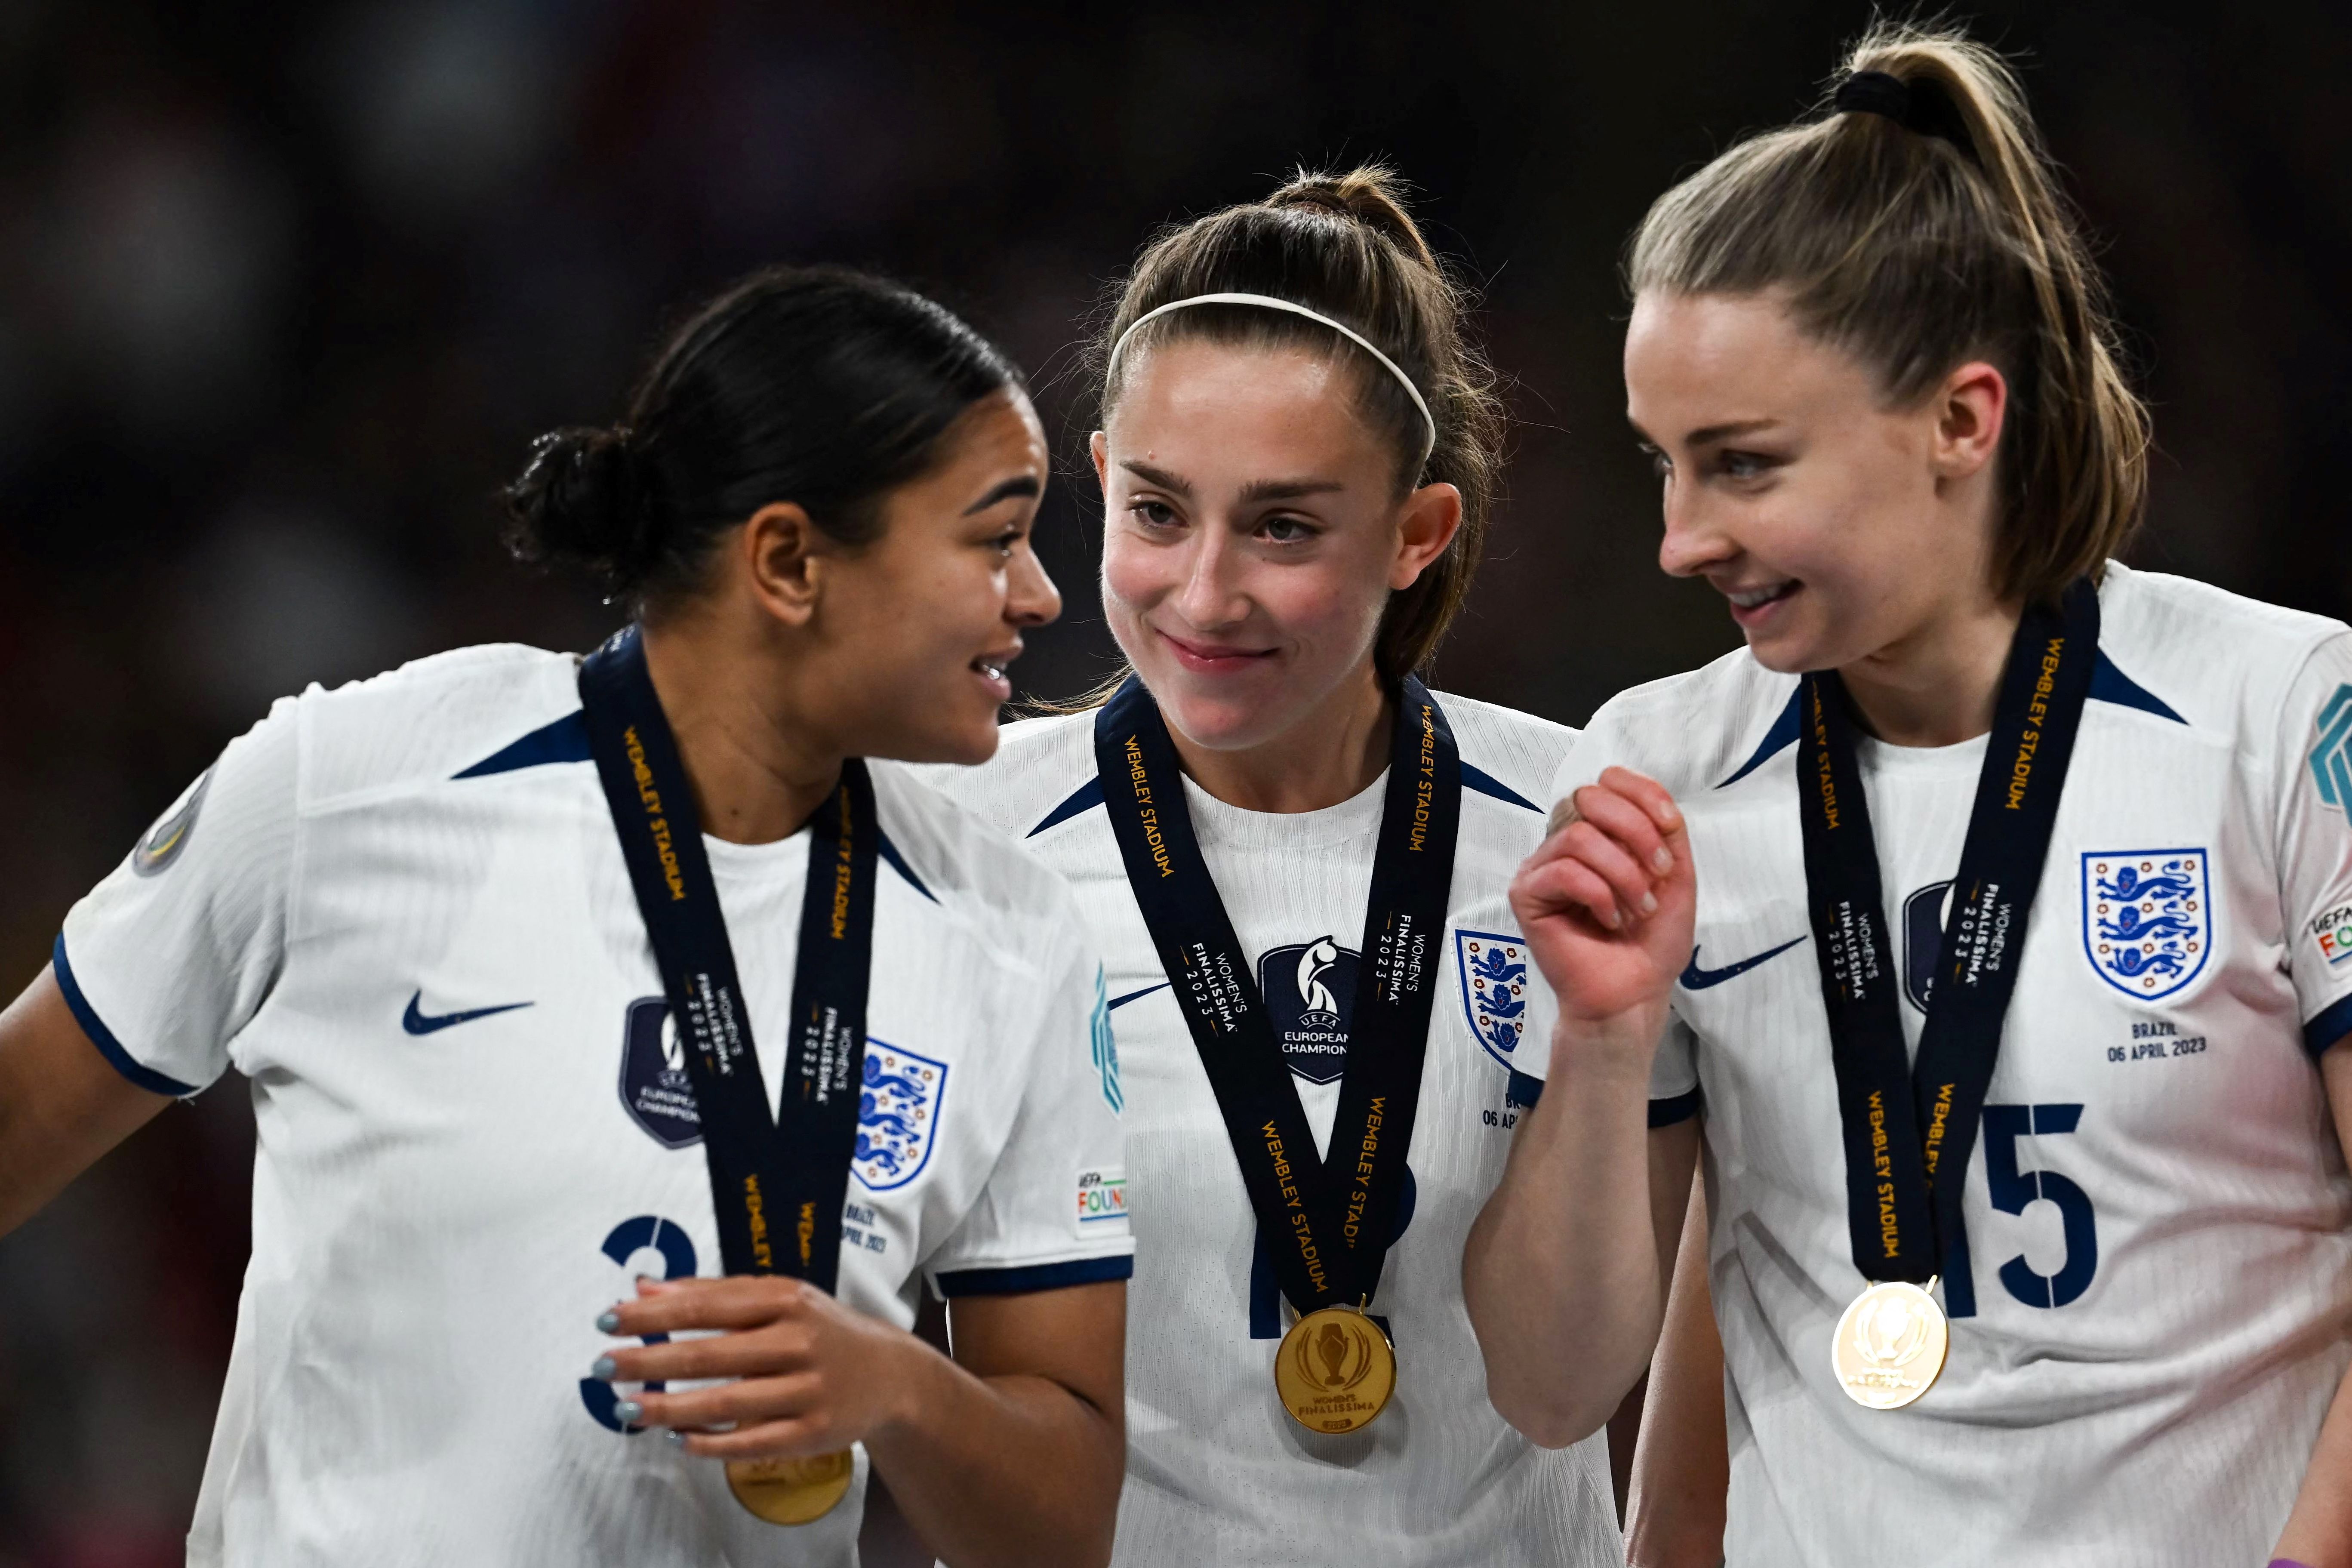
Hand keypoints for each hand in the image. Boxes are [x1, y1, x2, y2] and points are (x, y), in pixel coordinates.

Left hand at [593, 1274, 929, 1460]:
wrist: (890, 1375)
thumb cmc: (820, 1330)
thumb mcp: (778, 1298)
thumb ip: (713, 1293)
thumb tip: (645, 1289)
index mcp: (786, 1300)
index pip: (709, 1305)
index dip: (656, 1314)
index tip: (610, 1319)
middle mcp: (798, 1342)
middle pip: (710, 1355)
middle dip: (650, 1360)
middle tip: (603, 1365)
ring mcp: (807, 1390)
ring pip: (725, 1404)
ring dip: (668, 1408)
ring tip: (626, 1408)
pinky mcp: (812, 1433)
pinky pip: (750, 1443)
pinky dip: (709, 1443)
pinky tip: (677, 1438)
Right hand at [1511, 767, 1693, 1028]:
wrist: (1634, 992)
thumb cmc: (1652, 941)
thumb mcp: (1675, 875)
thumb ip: (1666, 831)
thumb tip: (1653, 803)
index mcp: (1600, 832)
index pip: (1608, 782)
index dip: (1642, 794)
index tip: (1671, 829)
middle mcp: (1565, 842)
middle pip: (1589, 797)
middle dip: (1635, 831)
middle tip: (1659, 874)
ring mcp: (1542, 867)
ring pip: (1578, 836)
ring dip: (1621, 873)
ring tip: (1637, 909)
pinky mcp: (1526, 894)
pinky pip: (1562, 872)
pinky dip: (1598, 895)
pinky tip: (1608, 921)